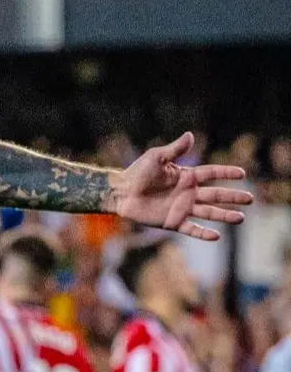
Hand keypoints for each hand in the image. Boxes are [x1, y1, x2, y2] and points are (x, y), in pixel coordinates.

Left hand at [111, 132, 252, 240]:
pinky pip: (191, 229)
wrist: (121, 192)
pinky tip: (217, 236)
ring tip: (240, 218)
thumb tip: (190, 135)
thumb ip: (175, 149)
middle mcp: (188, 193)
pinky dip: (203, 233)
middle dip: (233, 196)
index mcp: (186, 176)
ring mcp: (182, 208)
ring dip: (224, 215)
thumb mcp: (156, 157)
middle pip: (216, 194)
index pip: (211, 173)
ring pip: (208, 212)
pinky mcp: (173, 222)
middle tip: (250, 199)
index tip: (242, 173)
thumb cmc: (138, 172)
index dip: (226, 173)